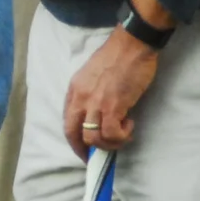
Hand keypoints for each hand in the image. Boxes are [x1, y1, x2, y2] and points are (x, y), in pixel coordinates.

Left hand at [64, 26, 159, 156]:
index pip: (67, 121)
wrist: (132, 44)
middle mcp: (80, 98)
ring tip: (122, 134)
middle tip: (97, 156)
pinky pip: (111, 133)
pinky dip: (121, 136)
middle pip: (73, 134)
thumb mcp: (92, 75)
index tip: (83, 149)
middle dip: (84, 150)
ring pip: (93, 138)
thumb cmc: (117, 56)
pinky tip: (129, 125)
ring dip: (109, 143)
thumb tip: (96, 114)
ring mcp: (95, 103)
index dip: (74, 139)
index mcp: (74, 90)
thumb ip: (90, 94)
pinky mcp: (113, 106)